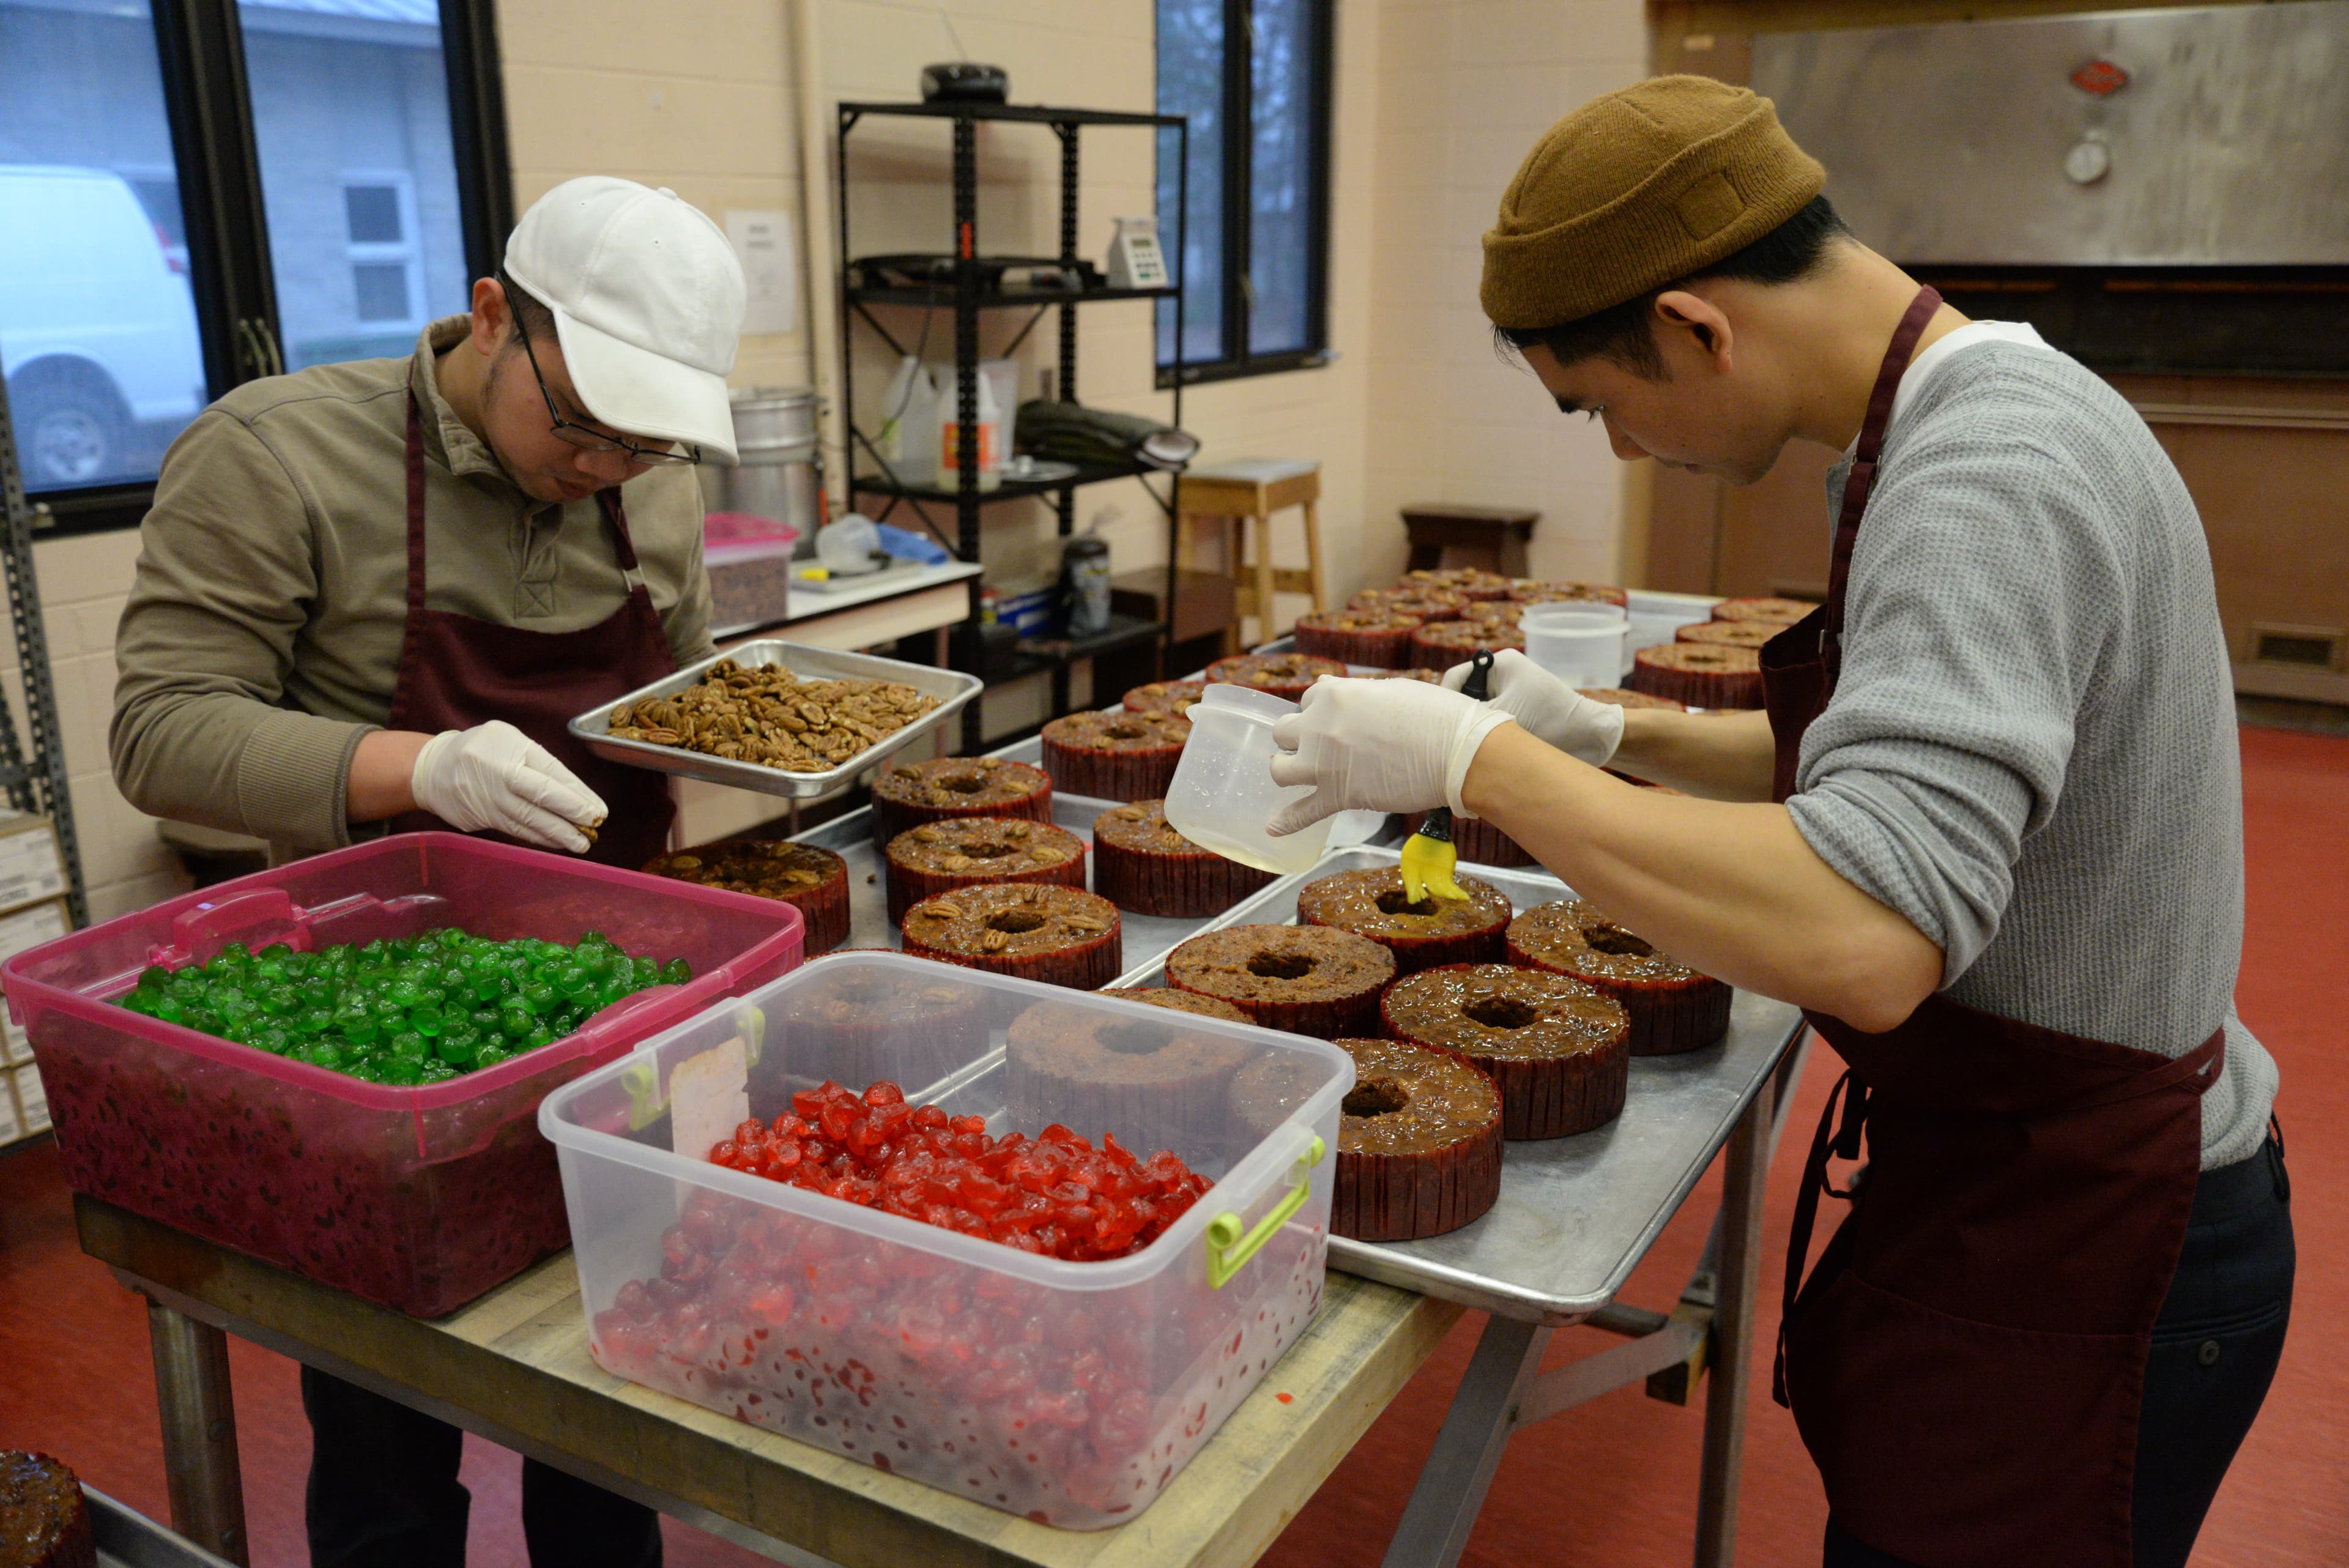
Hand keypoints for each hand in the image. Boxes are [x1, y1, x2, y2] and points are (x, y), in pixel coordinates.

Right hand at [410, 720, 606, 852]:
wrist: (431, 769)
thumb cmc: (481, 751)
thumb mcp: (508, 740)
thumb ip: (537, 761)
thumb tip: (574, 792)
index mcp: (510, 748)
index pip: (551, 773)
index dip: (577, 793)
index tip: (598, 808)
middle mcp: (499, 773)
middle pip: (541, 796)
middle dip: (571, 813)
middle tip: (594, 825)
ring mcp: (487, 798)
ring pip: (528, 819)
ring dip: (558, 834)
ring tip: (581, 843)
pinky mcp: (479, 818)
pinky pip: (515, 830)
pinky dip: (538, 838)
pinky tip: (557, 843)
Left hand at [1265, 677, 1512, 835]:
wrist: (1459, 752)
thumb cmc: (1437, 715)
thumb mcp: (1392, 690)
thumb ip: (1355, 693)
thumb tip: (1329, 687)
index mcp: (1334, 694)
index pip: (1308, 700)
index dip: (1320, 712)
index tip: (1335, 722)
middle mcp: (1320, 726)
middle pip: (1284, 731)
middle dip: (1299, 738)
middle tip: (1319, 748)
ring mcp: (1324, 763)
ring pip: (1279, 769)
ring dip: (1287, 770)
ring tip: (1298, 774)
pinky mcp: (1338, 796)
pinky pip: (1302, 813)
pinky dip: (1286, 822)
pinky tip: (1271, 828)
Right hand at [1441, 649, 1623, 765]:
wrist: (1590, 736)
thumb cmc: (1551, 720)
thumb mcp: (1503, 717)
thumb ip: (1470, 716)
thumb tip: (1441, 725)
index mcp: (1501, 663)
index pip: (1456, 677)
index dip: (1445, 702)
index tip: (1440, 727)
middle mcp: (1504, 674)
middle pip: (1465, 695)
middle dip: (1461, 718)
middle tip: (1455, 741)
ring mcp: (1511, 692)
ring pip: (1477, 711)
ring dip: (1475, 729)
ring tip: (1475, 746)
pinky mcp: (1518, 710)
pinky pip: (1491, 720)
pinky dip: (1488, 734)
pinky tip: (1487, 750)